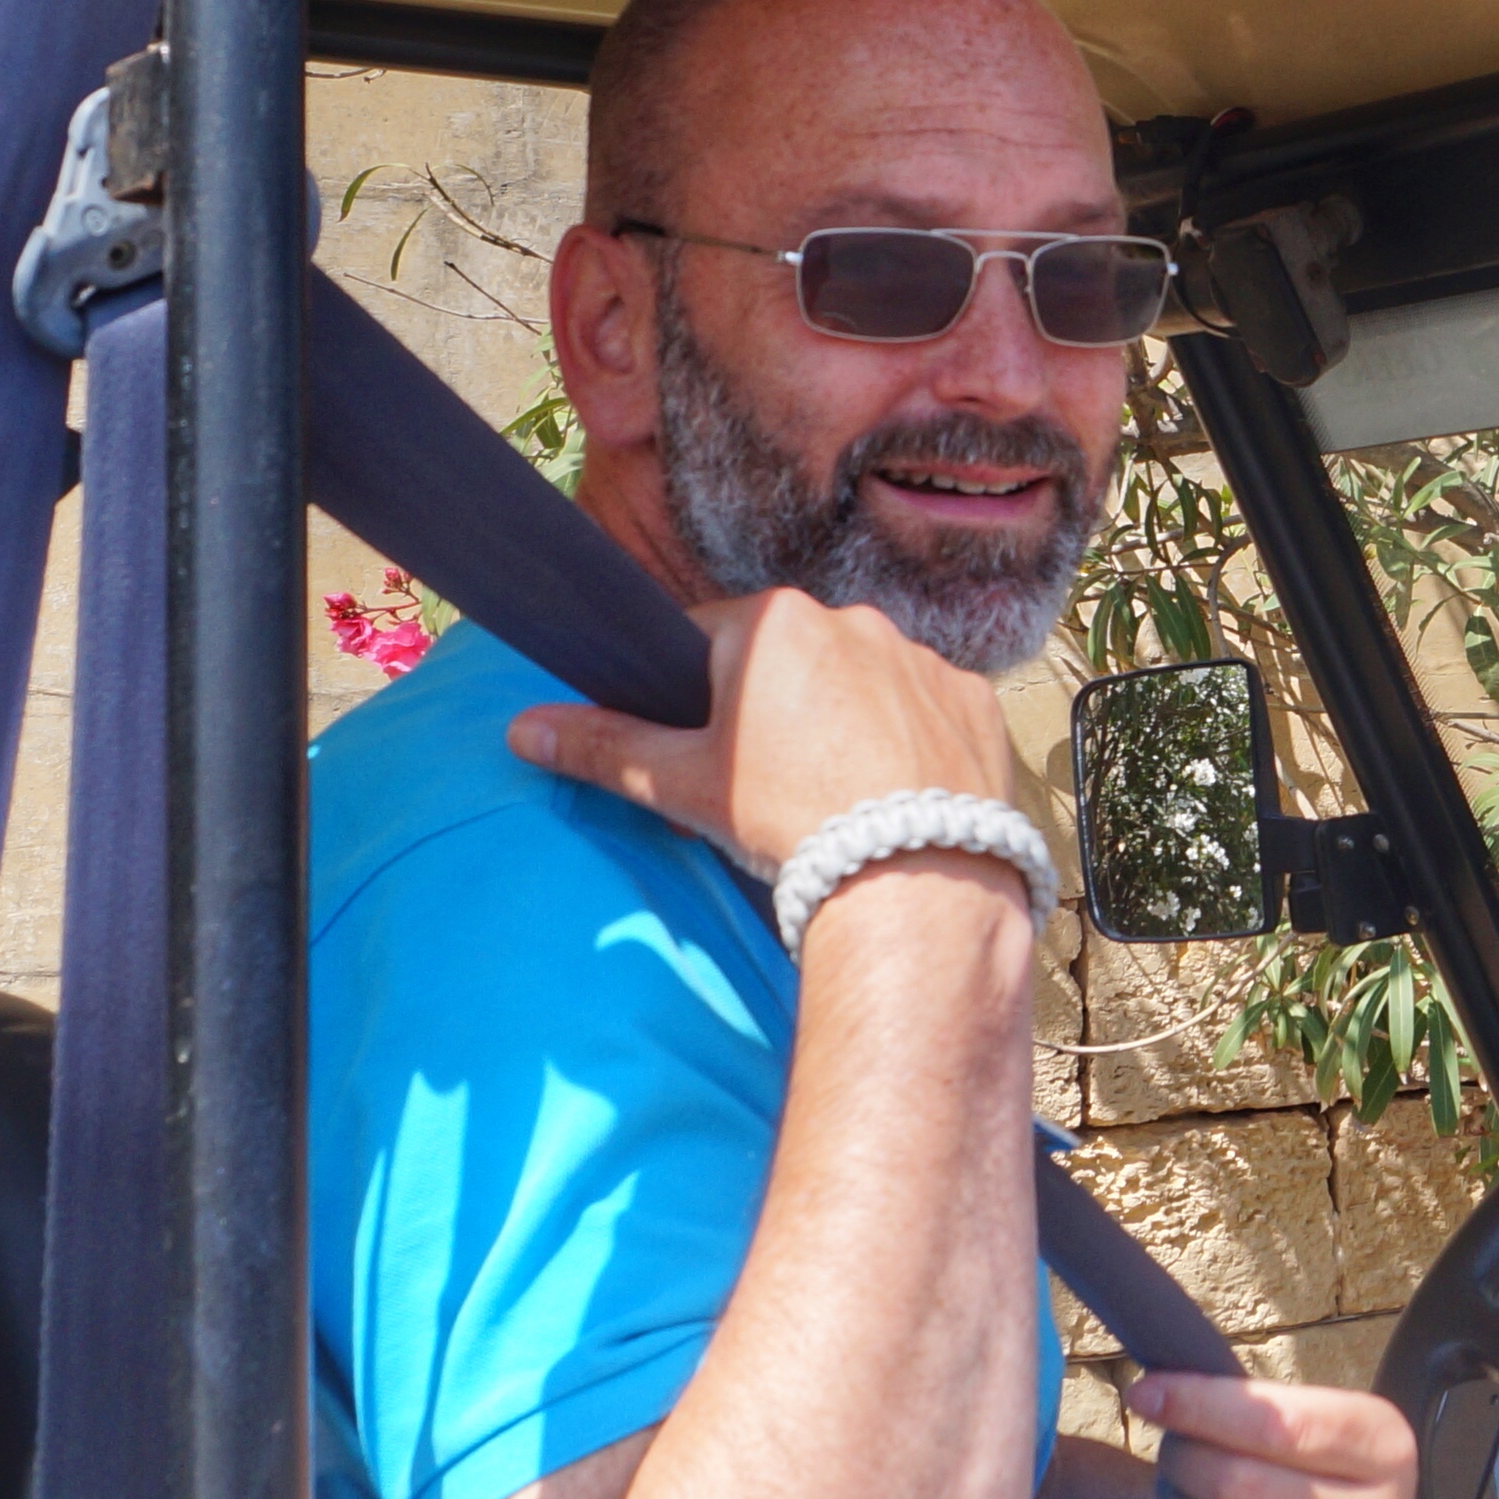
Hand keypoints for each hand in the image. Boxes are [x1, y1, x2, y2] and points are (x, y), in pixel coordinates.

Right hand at [507, 584, 1020, 880]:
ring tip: (839, 796)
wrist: (916, 878)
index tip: (707, 748)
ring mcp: (924, 659)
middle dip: (776, 709)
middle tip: (771, 784)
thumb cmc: (790, 821)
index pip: (710, 639)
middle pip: (792, 659)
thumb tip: (522, 728)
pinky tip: (898, 796)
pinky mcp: (976, 702)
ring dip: (848, 722)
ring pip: (865, 684)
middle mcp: (856, 620)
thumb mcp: (685, 785)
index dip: (697, 695)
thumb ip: (605, 747)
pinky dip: (912, 745)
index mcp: (773, 622)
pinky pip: (930, 713)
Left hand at [1129, 1374, 1421, 1498]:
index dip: (1200, 1406)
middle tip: (1170, 1457)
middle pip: (1244, 1487)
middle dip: (1184, 1465)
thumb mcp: (1315, 1427)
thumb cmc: (1323, 1480)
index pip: (1276, 1423)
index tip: (1147, 1395)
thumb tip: (1157, 1393)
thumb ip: (1253, 1409)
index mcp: (1384, 1447)